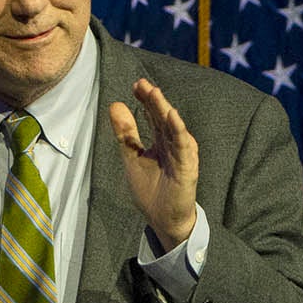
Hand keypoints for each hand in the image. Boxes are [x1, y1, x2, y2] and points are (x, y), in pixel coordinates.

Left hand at [108, 77, 197, 250]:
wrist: (162, 218)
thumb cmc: (151, 189)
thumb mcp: (132, 157)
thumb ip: (126, 134)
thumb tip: (115, 104)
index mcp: (161, 141)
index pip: (153, 115)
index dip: (145, 100)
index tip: (135, 84)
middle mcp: (173, 144)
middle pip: (163, 117)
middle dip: (154, 100)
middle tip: (143, 84)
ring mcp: (182, 155)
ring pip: (174, 128)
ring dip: (165, 110)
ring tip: (155, 93)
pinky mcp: (187, 167)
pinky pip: (184, 146)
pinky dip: (179, 131)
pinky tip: (172, 117)